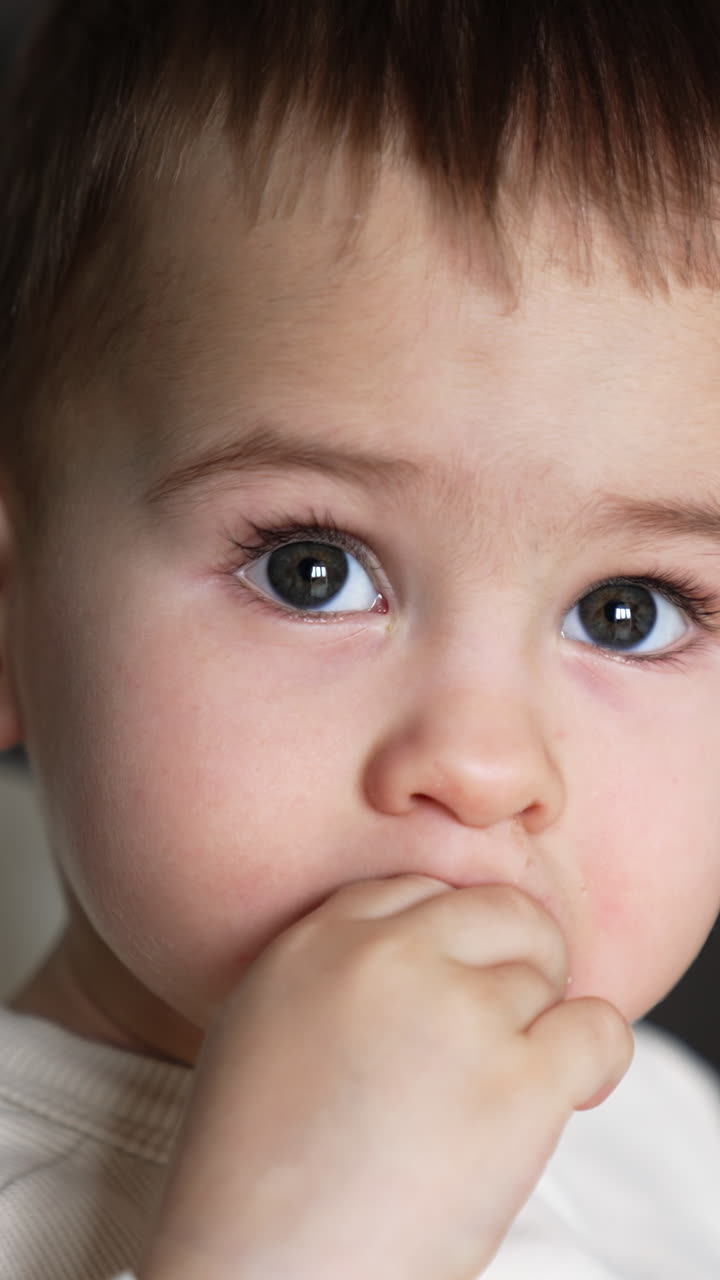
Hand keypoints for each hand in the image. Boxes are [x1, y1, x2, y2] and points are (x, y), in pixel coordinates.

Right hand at [139, 875, 632, 1279]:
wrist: (264, 1275)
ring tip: (496, 1095)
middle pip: (498, 911)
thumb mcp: (261, 1028)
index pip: (420, 889)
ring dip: (538, 1029)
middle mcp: (386, 959)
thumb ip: (336, 969)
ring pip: (545, 975)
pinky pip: (598, 1030)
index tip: (455, 988)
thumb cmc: (254, 1176)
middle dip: (519, 957)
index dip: (452, 942)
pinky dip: (595, 1060)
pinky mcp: (515, 1086)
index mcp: (315, 942)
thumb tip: (429, 951)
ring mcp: (454, 1015)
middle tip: (510, 1024)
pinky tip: (568, 1095)